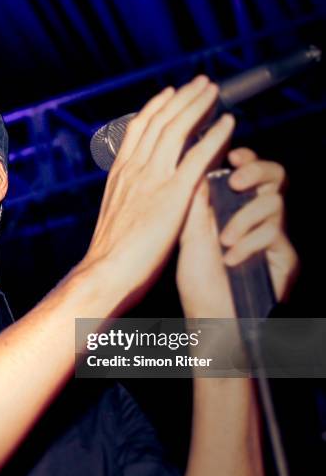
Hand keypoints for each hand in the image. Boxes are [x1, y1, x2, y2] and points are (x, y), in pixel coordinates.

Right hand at [81, 75, 234, 310]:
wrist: (106, 270)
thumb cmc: (110, 250)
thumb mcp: (115, 212)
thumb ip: (128, 193)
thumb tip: (137, 188)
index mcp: (120, 173)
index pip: (138, 128)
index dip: (156, 107)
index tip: (169, 93)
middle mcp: (135, 169)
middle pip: (160, 122)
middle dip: (182, 98)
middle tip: (200, 83)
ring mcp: (153, 179)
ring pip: (177, 130)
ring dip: (198, 106)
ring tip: (213, 91)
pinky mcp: (173, 195)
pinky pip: (197, 157)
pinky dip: (214, 136)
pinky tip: (227, 123)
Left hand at [176, 147, 299, 317]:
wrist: (209, 319)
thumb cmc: (198, 280)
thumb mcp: (190, 235)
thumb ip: (196, 202)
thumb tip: (200, 166)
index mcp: (235, 209)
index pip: (250, 172)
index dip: (247, 158)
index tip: (232, 156)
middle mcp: (258, 218)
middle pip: (276, 176)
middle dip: (256, 170)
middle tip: (236, 182)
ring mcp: (274, 237)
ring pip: (274, 203)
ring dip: (244, 218)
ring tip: (224, 240)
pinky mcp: (285, 257)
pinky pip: (274, 234)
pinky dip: (249, 243)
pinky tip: (231, 259)